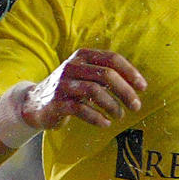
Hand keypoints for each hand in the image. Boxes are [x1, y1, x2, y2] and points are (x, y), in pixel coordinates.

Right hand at [23, 48, 146, 130]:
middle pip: (106, 75)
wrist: (35, 103)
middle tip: (136, 106)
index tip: (143, 88)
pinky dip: (97, 117)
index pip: (112, 58)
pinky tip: (105, 123)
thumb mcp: (84, 74)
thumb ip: (105, 74)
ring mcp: (63, 84)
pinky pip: (81, 109)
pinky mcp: (56, 102)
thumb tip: (136, 84)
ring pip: (94, 91)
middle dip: (125, 92)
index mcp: (83, 56)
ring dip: (112, 105)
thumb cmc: (69, 89)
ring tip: (120, 116)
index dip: (130, 73)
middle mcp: (72, 66)